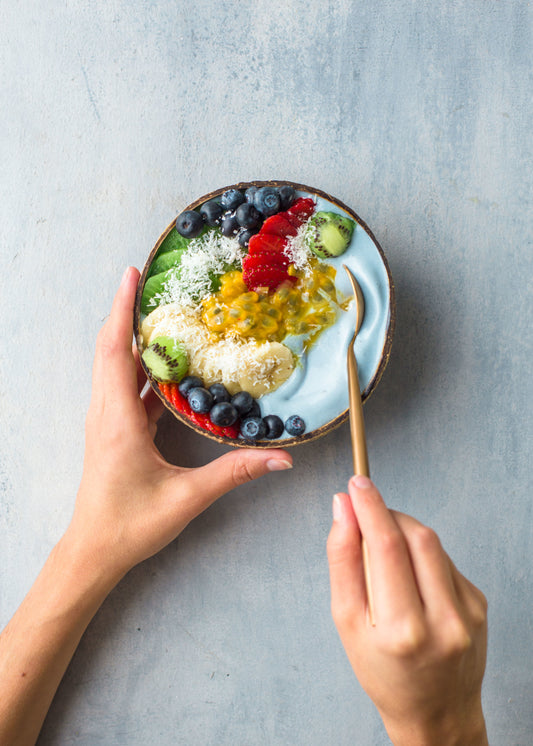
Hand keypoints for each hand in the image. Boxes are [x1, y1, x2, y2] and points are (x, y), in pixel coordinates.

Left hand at [67, 266, 292, 580]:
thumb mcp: (186, 498)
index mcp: (118, 420)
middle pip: (111, 348)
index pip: (116, 351)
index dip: (122, 309)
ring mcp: (108, 420)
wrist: (94, 551)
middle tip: (151, 281)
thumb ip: (234, 474)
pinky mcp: (115, 430)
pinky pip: (125, 386)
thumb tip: (280, 460)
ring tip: (160, 312)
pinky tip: (165, 363)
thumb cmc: (130, 525)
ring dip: (133, 336)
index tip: (131, 274)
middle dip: (127, 310)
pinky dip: (141, 366)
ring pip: (115, 366)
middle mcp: (107, 412)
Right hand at [327, 476, 487, 745]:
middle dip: (386, 513)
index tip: (356, 484)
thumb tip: (342, 510)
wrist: (434, 710)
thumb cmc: (383, 671)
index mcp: (403, 629)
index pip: (386, 545)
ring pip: (432, 542)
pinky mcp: (479, 603)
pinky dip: (422, 552)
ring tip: (383, 544)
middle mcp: (443, 619)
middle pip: (415, 535)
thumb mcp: (346, 622)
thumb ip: (342, 561)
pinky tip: (409, 573)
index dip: (370, 506)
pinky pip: (445, 559)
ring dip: (403, 529)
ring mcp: (468, 611)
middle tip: (364, 509)